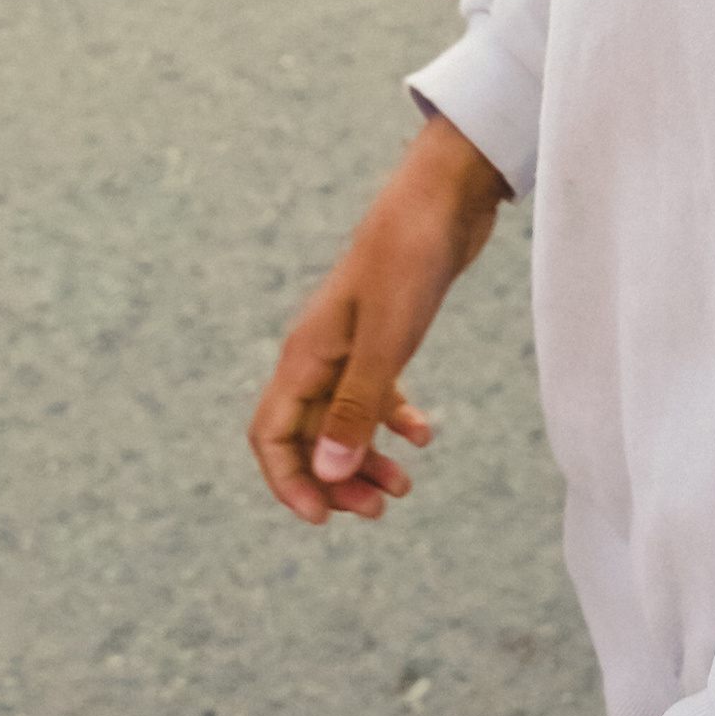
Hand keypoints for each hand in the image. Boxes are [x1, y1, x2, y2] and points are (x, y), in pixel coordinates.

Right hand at [246, 116, 507, 524]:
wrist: (443, 197)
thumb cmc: (409, 260)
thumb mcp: (386, 342)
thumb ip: (355, 408)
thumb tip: (326, 474)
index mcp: (305, 357)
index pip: (271, 435)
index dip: (289, 482)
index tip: (323, 518)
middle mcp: (318, 354)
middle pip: (307, 436)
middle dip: (335, 480)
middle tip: (379, 509)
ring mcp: (350, 343)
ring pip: (341, 419)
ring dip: (364, 458)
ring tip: (403, 488)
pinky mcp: (383, 332)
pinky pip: (374, 393)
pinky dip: (392, 420)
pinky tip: (423, 435)